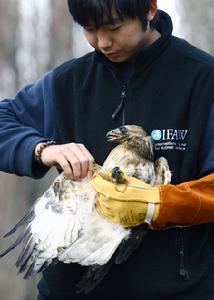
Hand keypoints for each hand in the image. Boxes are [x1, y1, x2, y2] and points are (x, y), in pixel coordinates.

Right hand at [35, 142, 93, 179]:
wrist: (47, 153)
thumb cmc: (62, 158)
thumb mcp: (73, 158)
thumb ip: (81, 163)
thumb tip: (88, 175)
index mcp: (80, 147)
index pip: (90, 158)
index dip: (90, 169)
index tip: (88, 177)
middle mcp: (74, 147)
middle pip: (84, 160)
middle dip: (83, 171)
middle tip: (80, 178)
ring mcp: (66, 149)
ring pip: (76, 163)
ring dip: (76, 173)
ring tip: (75, 178)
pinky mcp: (58, 154)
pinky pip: (66, 165)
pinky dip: (68, 172)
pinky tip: (68, 176)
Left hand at [93, 171, 213, 228]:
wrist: (153, 206)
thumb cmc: (142, 191)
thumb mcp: (129, 180)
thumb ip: (116, 177)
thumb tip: (106, 173)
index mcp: (114, 192)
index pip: (98, 184)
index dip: (97, 180)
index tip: (98, 178)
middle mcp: (112, 204)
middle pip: (98, 194)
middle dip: (100, 189)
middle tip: (104, 185)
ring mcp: (114, 214)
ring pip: (100, 204)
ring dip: (102, 198)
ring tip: (108, 194)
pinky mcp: (117, 220)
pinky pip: (105, 213)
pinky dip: (105, 208)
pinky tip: (109, 203)